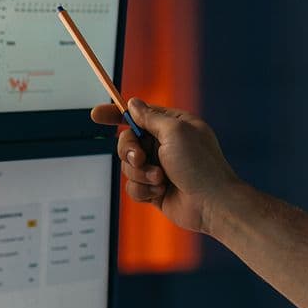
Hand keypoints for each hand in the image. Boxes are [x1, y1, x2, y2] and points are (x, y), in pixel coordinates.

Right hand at [90, 98, 242, 234]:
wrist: (211, 204)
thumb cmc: (200, 165)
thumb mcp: (175, 132)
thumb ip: (150, 117)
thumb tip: (133, 104)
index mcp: (172, 126)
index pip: (138, 115)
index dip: (115, 114)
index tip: (96, 115)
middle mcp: (165, 145)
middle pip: (127, 141)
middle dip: (129, 151)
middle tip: (140, 158)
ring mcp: (159, 167)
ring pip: (128, 166)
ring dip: (140, 173)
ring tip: (160, 179)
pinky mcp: (154, 189)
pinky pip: (133, 186)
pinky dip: (143, 190)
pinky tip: (160, 192)